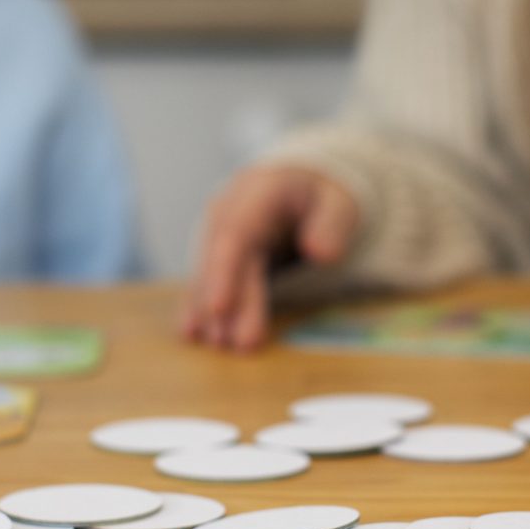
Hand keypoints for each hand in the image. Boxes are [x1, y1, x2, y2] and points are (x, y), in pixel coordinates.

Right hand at [182, 165, 358, 350]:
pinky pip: (207, 279)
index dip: (225, 272)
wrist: (301, 183)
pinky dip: (199, 305)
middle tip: (231, 343)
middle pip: (222, 259)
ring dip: (208, 309)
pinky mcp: (220, 253)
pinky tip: (191, 332)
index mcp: (257, 193)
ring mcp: (220, 232)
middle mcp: (229, 210)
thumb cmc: (320, 196)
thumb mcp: (338, 202)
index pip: (235, 234)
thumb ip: (332, 224)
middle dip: (224, 302)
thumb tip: (322, 253)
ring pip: (209, 272)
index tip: (220, 307)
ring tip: (216, 345)